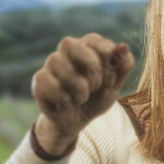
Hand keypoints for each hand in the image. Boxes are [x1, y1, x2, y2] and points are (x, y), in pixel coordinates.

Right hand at [31, 33, 134, 153]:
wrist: (76, 120)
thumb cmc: (96, 97)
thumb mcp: (116, 84)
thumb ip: (123, 65)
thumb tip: (124, 47)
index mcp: (90, 43)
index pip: (106, 48)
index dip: (111, 71)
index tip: (109, 84)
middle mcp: (69, 46)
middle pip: (86, 57)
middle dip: (95, 79)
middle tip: (94, 89)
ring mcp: (52, 60)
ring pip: (69, 74)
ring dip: (80, 93)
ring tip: (79, 98)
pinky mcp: (39, 78)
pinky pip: (55, 88)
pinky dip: (65, 102)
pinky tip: (65, 104)